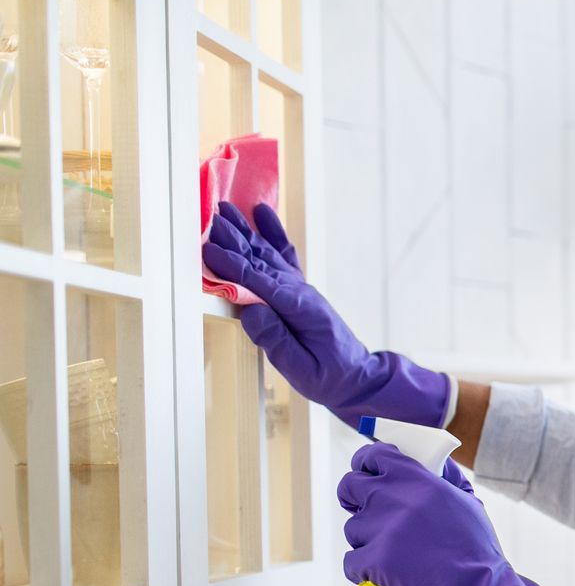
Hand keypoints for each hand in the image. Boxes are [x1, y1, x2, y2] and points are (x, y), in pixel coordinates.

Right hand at [202, 201, 450, 428]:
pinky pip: (284, 257)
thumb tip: (251, 312)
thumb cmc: (328, 377)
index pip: (260, 283)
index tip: (208, 249)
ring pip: (268, 255)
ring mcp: (300, 289)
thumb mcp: (301, 369)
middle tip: (208, 215)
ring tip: (225, 208)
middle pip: (261, 261)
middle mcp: (300, 293)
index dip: (233, 266)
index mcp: (300, 310)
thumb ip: (276, 340)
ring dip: (245, 231)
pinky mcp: (298, 291)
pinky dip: (273, 234)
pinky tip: (263, 213)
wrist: (356, 377)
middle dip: (233, 239)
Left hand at [339, 444, 574, 585]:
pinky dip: (363, 570)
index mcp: (420, 480)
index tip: (367, 474)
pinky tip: (387, 574)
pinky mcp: (375, 561)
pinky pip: (350, 561)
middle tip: (370, 514)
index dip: (365, 464)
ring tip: (397, 555)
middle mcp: (397, 499)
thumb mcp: (469, 502)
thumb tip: (431, 459)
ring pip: (352, 528)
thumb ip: (446, 476)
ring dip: (367, 541)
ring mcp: (384, 530)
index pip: (373, 456)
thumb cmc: (477, 550)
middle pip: (349, 486)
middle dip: (354, 499)